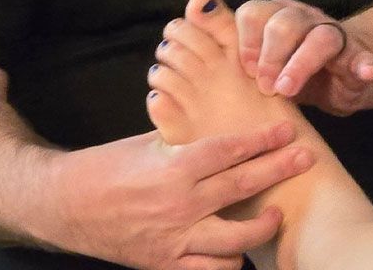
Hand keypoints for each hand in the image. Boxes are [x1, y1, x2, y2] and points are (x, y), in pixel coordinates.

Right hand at [37, 122, 313, 269]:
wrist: (67, 206)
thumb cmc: (106, 166)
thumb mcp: (146, 142)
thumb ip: (183, 136)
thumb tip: (212, 117)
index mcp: (174, 167)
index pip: (229, 150)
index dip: (261, 139)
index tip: (287, 129)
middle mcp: (180, 205)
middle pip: (242, 186)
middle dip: (278, 170)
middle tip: (305, 157)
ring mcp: (175, 240)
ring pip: (235, 239)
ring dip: (261, 225)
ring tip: (276, 213)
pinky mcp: (166, 265)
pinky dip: (229, 262)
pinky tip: (240, 251)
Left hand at [235, 0, 372, 115]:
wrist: (341, 74)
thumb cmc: (286, 70)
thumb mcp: (255, 61)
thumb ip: (225, 42)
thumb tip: (186, 16)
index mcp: (272, 17)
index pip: (253, 13)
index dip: (246, 41)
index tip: (242, 70)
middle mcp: (301, 18)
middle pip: (284, 21)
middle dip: (271, 54)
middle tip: (265, 85)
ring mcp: (332, 34)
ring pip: (320, 36)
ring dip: (303, 63)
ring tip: (289, 89)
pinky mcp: (359, 56)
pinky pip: (363, 56)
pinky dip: (365, 64)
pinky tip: (366, 73)